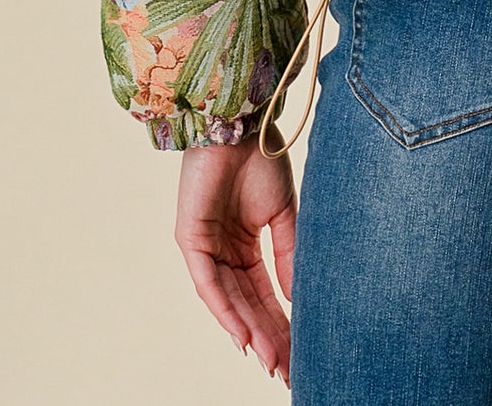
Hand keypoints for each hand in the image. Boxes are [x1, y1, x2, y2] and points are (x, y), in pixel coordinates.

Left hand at [175, 125, 295, 384]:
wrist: (240, 123)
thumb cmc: (260, 159)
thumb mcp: (283, 214)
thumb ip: (290, 256)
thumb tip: (301, 299)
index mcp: (245, 245)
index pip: (264, 295)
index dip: (282, 324)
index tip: (301, 352)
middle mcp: (223, 252)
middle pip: (247, 305)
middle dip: (268, 338)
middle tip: (287, 370)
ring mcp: (205, 248)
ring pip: (228, 302)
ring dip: (250, 333)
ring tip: (271, 361)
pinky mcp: (190, 241)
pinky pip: (208, 286)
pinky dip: (225, 313)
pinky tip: (243, 337)